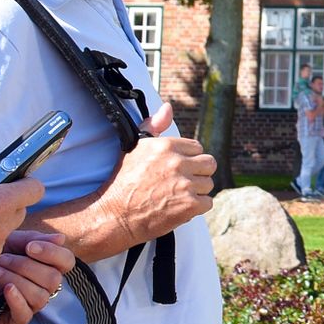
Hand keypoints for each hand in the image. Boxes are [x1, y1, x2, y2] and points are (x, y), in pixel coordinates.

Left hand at [0, 233, 76, 323]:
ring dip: (17, 279)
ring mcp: (24, 306)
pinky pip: (24, 316)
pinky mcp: (8, 323)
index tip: (30, 247)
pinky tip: (5, 288)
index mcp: (40, 267)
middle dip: (26, 266)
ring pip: (40, 297)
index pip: (65, 262)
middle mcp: (37, 288)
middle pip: (54, 279)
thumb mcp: (4, 241)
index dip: (53, 254)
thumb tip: (61, 239)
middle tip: (1, 258)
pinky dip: (17, 300)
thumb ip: (32, 240)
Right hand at [100, 104, 216, 242]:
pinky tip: (179, 207)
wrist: (114, 215)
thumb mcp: (135, 148)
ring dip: (197, 191)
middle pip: (209, 164)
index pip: (197, 148)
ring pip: (209, 184)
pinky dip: (196, 208)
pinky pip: (207, 202)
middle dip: (197, 173)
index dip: (188, 160)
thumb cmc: (123, 182)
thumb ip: (153, 126)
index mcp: (166, 146)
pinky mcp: (189, 205)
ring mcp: (185, 184)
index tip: (176, 169)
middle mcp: (177, 162)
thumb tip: (168, 108)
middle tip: (180, 183)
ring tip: (176, 196)